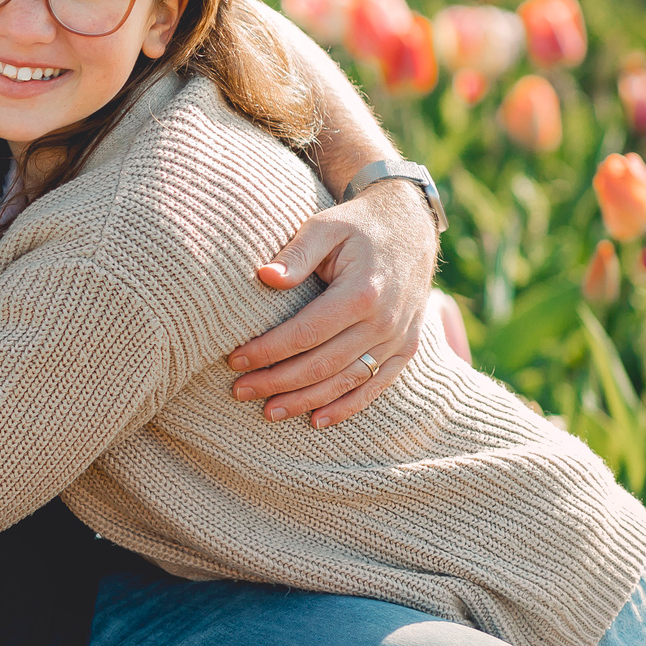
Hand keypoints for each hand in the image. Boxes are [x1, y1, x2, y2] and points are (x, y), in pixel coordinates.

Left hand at [227, 178, 437, 427]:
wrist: (411, 225)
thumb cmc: (357, 225)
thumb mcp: (325, 226)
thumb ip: (296, 253)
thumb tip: (264, 277)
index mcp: (363, 293)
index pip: (306, 333)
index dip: (269, 351)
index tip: (234, 360)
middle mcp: (385, 321)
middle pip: (323, 364)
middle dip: (278, 382)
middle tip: (239, 390)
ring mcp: (399, 338)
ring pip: (347, 381)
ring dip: (307, 401)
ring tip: (269, 411)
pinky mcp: (406, 348)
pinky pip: (377, 385)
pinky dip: (348, 406)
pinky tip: (318, 420)